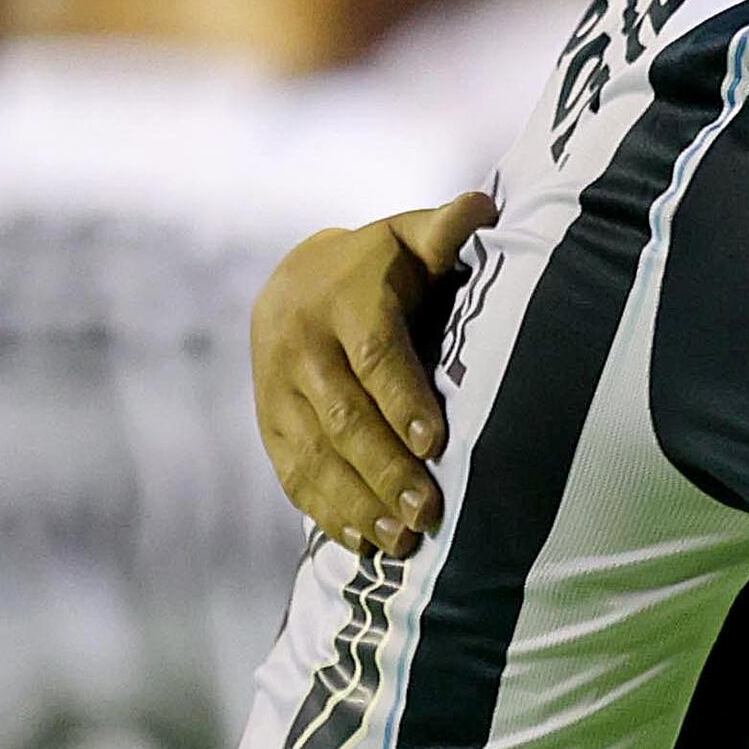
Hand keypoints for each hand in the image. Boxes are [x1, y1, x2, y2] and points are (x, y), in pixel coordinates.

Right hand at [256, 193, 484, 553]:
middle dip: (384, 466)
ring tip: (404, 540)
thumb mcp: (411, 239)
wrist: (297, 281)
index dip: (402, 399)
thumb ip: (445, 232)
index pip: (372, 354)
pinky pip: (292, 474)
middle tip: (428, 511)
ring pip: (312, 453)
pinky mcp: (268, 423)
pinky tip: (366, 542)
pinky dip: (327, 512)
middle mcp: (300, 343)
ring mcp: (277, 389)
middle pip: (341, 415)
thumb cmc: (383, 267)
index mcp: (343, 297)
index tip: (436, 442)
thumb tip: (480, 206)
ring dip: (356, 501)